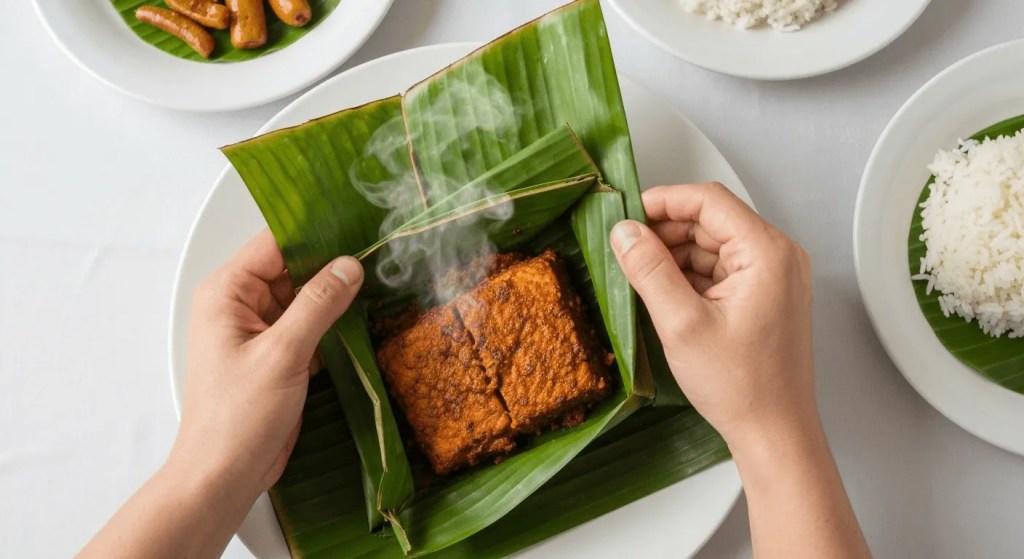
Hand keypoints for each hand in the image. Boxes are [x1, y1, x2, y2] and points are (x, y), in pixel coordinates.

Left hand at [174, 229, 363, 498]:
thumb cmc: (238, 417)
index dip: (316, 234)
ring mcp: (261, 330)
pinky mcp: (279, 355)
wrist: (224, 475)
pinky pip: (310, 326)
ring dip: (337, 296)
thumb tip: (350, 264)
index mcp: (228, 293)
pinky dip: (335, 324)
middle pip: (293, 268)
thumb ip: (318, 304)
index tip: (359, 226)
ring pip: (306, 297)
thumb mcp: (283, 354)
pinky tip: (367, 318)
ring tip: (382, 280)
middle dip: (332, 265)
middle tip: (380, 254)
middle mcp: (241, 304)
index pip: (275, 244)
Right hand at [611, 184, 867, 557]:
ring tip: (639, 276)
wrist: (774, 432)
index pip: (709, 202)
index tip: (626, 214)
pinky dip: (690, 275)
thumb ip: (649, 270)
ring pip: (713, 245)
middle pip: (711, 221)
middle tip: (625, 249)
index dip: (663, 201)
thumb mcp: (681, 324)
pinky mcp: (764, 295)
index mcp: (767, 253)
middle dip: (665, 231)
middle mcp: (777, 257)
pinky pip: (721, 269)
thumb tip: (623, 231)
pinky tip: (663, 294)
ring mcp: (773, 276)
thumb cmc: (740, 386)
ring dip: (675, 255)